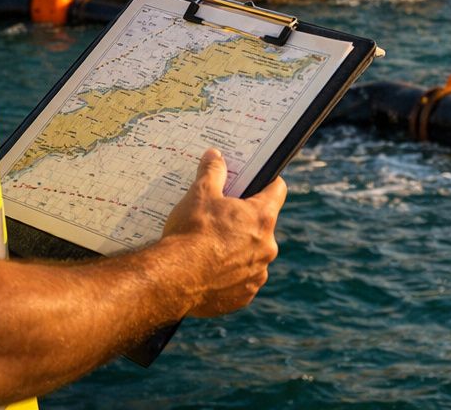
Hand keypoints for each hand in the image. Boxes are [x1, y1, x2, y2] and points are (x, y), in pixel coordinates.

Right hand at [161, 149, 285, 317]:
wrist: (173, 279)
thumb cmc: (190, 233)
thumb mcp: (199, 194)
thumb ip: (212, 171)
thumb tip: (215, 155)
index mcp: (262, 217)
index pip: (277, 190)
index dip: (267, 182)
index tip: (257, 181)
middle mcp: (267, 247)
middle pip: (262, 225)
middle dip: (244, 220)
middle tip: (220, 217)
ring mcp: (257, 274)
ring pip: (252, 255)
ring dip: (238, 250)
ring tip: (210, 247)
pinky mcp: (244, 296)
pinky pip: (241, 281)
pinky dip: (229, 275)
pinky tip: (209, 271)